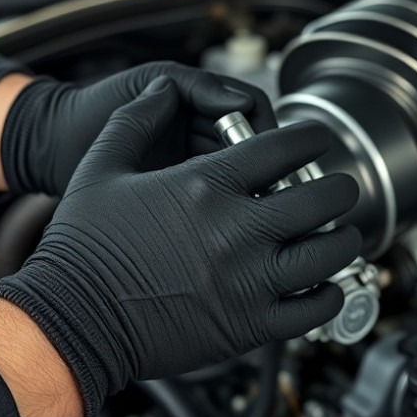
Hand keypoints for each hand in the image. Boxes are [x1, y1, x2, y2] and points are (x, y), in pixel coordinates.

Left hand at [0, 62, 275, 194]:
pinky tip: (222, 219)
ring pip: (238, 174)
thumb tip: (241, 102)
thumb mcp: (142, 86)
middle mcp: (201, 130)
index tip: (264, 151)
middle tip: (261, 187)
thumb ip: (191, 86)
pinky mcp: (180, 191)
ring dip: (246, 189)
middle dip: (260, 164)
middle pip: (252, 146)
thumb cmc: (90, 109)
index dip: (263, 129)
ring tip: (246, 208)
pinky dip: (222, 206)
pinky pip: (213, 197)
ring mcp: (193, 161)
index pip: (252, 109)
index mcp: (199, 100)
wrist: (52, 149)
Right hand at [0, 77, 361, 416]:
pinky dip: (331, 293)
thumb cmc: (83, 247)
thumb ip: (136, 121)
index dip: (311, 137)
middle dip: (340, 188)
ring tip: (341, 234)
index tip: (318, 139)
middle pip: (322, 198)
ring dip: (344, 239)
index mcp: (205, 186)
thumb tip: (162, 91)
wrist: (72, 320)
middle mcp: (236, 231)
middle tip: (340, 189)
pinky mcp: (250, 325)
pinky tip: (326, 284)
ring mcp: (248, 281)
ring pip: (330, 254)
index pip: (283, 148)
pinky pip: (315, 309)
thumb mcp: (101, 168)